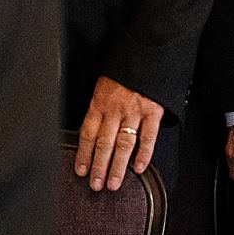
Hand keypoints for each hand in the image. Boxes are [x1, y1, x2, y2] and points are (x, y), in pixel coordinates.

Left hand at [75, 77, 160, 192]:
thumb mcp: (103, 85)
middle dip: (99, 167)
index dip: (83, 154)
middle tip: (95, 184)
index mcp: (99, 102)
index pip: (87, 134)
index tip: (80, 171)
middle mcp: (115, 109)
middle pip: (104, 143)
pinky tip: (139, 167)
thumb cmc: (124, 70)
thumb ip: (99, 108)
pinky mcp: (153, 110)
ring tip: (114, 183)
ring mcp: (134, 111)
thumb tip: (91, 132)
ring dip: (118, 166)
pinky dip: (144, 153)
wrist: (146, 49)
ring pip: (123, 143)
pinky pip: (148, 136)